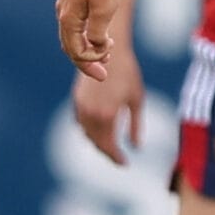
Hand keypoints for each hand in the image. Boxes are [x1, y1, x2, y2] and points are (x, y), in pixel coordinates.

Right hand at [57, 0, 126, 78]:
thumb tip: (94, 49)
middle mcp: (63, 13)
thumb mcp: (105, 9)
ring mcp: (67, 5)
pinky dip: (88, 35)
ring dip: (88, 48)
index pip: (74, 51)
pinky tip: (103, 37)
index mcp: (67, 18)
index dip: (90, 62)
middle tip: (103, 75)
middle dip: (86, 61)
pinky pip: (77, 24)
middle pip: (70, 46)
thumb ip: (97, 33)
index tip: (107, 66)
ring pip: (74, 36)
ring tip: (106, 55)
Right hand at [72, 43, 147, 164]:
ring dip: (98, 142)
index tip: (125, 164)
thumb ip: (135, 125)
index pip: (109, 145)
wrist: (105, 51)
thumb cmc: (128, 74)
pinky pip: (81, 122)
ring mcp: (81, 106)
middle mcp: (90, 114)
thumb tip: (137, 146)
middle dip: (107, 151)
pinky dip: (90, 130)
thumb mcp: (136, 100)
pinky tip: (100, 131)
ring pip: (87, 133)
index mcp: (107, 115)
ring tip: (111, 147)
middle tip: (119, 159)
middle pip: (96, 142)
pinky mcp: (77, 99)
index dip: (116, 156)